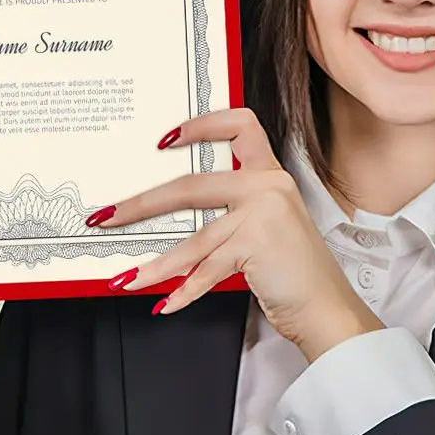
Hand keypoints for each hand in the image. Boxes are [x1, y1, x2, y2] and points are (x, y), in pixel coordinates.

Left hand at [100, 111, 383, 361]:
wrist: (328, 310)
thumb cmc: (295, 273)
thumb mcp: (268, 228)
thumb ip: (232, 213)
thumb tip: (169, 217)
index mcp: (270, 175)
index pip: (240, 125)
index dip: (201, 124)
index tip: (164, 137)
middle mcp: (268, 187)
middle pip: (189, 187)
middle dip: (139, 205)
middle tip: (106, 217)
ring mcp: (264, 214)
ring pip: (193, 238)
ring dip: (155, 263)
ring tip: (126, 278)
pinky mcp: (257, 244)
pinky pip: (207, 269)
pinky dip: (183, 291)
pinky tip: (165, 302)